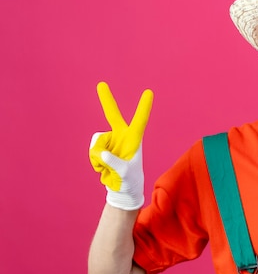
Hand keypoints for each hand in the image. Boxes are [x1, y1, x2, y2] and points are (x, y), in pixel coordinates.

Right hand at [89, 82, 152, 209]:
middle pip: (113, 115)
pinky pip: (92, 149)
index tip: (149, 92)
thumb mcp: (125, 174)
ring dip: (99, 157)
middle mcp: (122, 136)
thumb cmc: (130, 181)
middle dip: (106, 100)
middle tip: (101, 84)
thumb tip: (102, 153)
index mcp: (134, 140)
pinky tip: (103, 167)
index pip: (140, 120)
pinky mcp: (101, 148)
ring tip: (108, 167)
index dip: (143, 107)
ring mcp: (111, 141)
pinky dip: (95, 161)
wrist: (121, 189)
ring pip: (97, 141)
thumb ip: (115, 162)